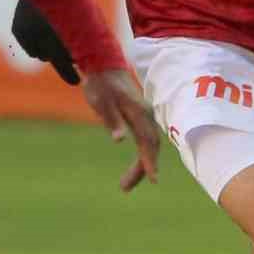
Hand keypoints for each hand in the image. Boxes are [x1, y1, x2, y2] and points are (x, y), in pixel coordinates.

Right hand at [11, 0, 79, 84]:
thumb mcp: (81, 17)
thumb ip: (84, 38)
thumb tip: (92, 59)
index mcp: (57, 37)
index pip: (64, 66)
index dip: (71, 77)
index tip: (78, 82)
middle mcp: (39, 39)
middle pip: (52, 59)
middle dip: (61, 58)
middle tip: (71, 56)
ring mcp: (26, 35)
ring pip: (39, 54)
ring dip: (47, 49)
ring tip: (54, 31)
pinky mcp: (17, 31)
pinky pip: (29, 46)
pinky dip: (35, 41)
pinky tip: (40, 27)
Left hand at [80, 68, 160, 191]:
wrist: (103, 66)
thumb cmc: (101, 84)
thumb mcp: (101, 102)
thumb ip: (111, 121)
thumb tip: (119, 140)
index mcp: (138, 113)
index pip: (147, 141)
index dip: (150, 161)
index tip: (153, 179)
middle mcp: (146, 116)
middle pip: (150, 147)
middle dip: (142, 169)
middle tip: (124, 188)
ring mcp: (144, 117)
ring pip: (148, 145)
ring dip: (141, 166)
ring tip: (124, 185)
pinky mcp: (139, 118)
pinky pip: (145, 141)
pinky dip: (142, 156)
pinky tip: (134, 168)